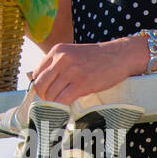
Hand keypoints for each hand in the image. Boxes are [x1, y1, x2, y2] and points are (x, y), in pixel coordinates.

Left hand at [26, 39, 143, 105]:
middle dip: (43, 97)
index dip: (39, 86)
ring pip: (50, 94)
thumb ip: (57, 64)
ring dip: (54, 103)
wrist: (120, 55)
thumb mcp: (72, 54)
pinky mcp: (82, 83)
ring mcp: (71, 71)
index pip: (36, 73)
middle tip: (52, 102)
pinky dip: (63, 106)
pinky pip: (62, 99)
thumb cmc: (96, 58)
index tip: (46, 93)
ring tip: (62, 104)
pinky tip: (68, 107)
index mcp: (57, 51)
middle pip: (40, 85)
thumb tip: (42, 84)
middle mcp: (61, 59)